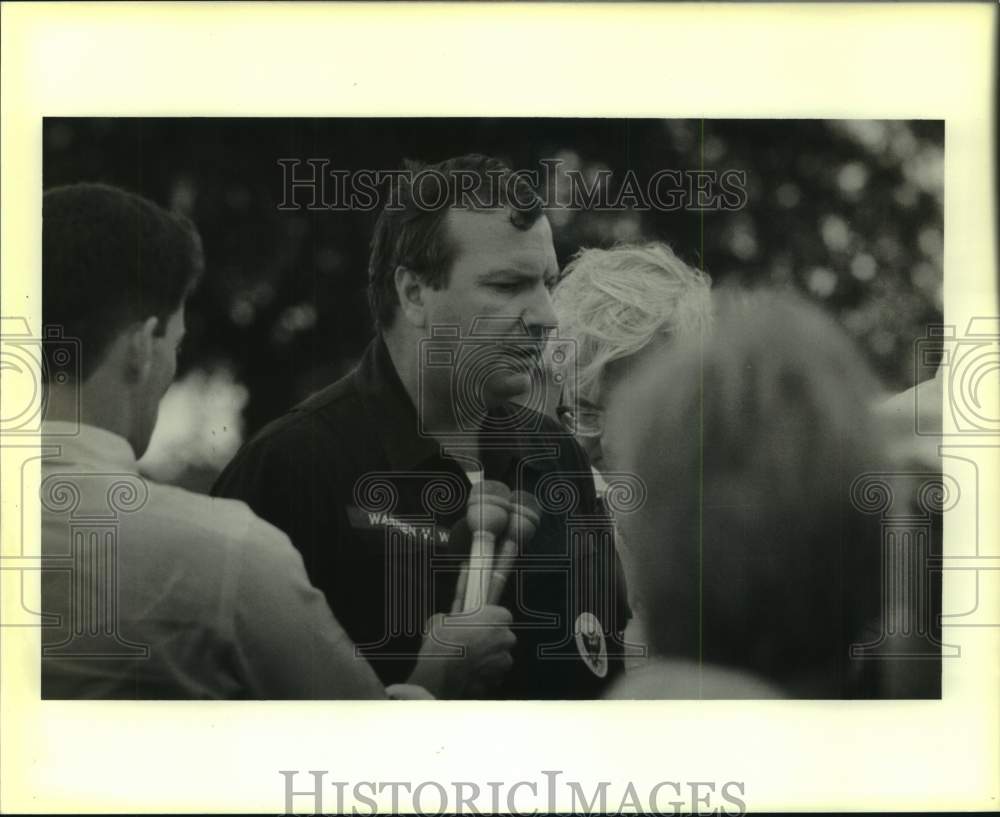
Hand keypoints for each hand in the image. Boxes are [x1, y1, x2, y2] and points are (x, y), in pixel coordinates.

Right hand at [406, 563, 516, 697]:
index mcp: (498, 617)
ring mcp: (504, 662)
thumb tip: (451, 616)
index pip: (503, 613)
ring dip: (487, 658)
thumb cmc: (440, 642)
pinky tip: (467, 674)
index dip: (490, 618)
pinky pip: (492, 675)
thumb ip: (454, 616)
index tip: (479, 621)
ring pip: (499, 657)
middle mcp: (507, 639)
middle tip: (470, 641)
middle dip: (490, 639)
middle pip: (503, 636)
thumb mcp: (440, 619)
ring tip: (466, 660)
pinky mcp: (498, 681)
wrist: (438, 675)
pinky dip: (483, 675)